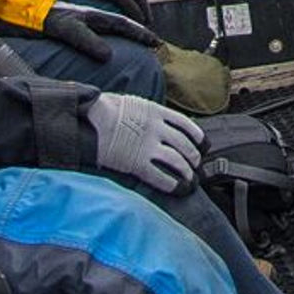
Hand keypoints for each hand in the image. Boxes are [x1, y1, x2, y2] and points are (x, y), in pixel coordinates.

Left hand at [41, 1, 160, 63]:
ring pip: (116, 19)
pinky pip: (105, 21)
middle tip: (153, 41)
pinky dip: (116, 28)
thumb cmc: (46, 19)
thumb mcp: (68, 31)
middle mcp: (94, 13)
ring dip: (130, 27)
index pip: (124, 25)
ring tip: (140, 36)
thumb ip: (87, 41)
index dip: (140, 34)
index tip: (155, 42)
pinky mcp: (79, 18)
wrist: (28, 8)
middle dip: (140, 30)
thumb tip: (108, 55)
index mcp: (95, 15)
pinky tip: (114, 35)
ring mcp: (86, 15)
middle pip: (124, 20)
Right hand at [85, 93, 203, 191]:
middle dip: (194, 158)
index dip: (198, 137)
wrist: (89, 118)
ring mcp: (148, 146)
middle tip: (196, 166)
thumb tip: (153, 121)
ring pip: (178, 161)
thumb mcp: (131, 103)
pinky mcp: (137, 164)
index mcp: (156, 111)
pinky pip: (161, 177)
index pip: (186, 125)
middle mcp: (157, 128)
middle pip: (186, 145)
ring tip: (190, 180)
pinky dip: (173, 185)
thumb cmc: (104, 109)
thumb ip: (146, 113)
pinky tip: (179, 190)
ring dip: (187, 173)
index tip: (203, 145)